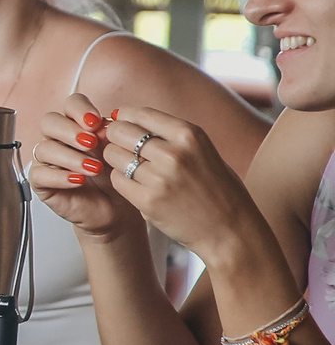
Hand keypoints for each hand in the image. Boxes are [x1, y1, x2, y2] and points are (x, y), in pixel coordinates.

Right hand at [28, 94, 141, 245]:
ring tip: (93, 168)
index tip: (95, 122)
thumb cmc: (115, 177)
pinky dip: (60, 176)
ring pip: (44, 148)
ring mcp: (48, 160)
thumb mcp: (118, 152)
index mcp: (78, 125)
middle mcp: (59, 139)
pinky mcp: (41, 181)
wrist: (115, 207)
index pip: (71, 104)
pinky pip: (39, 174)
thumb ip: (110, 136)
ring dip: (70, 157)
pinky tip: (79, 180)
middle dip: (70, 131)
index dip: (80, 109)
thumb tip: (104, 125)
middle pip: (50, 121)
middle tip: (91, 143)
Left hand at [99, 106, 262, 262]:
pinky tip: (137, 187)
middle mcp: (174, 152)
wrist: (231, 231)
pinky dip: (122, 182)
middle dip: (115, 139)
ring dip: (117, 161)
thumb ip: (168, 135)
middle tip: (122, 150)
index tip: (124, 129)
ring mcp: (160, 177)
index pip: (136, 113)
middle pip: (119, 131)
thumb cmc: (216, 189)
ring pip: (113, 155)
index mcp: (189, 134)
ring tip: (133, 170)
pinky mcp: (148, 200)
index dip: (124, 120)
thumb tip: (124, 117)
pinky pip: (117, 180)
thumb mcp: (201, 150)